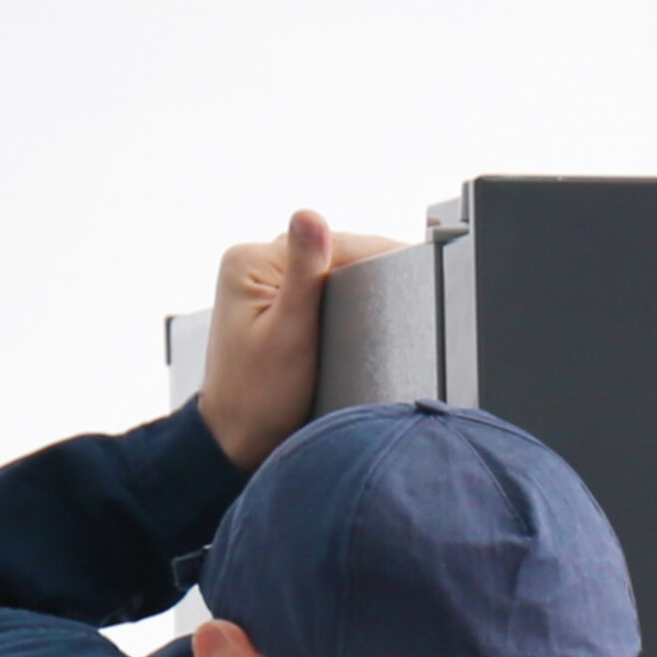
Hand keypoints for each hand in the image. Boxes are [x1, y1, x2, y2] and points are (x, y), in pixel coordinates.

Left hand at [196, 205, 408, 474]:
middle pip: (328, 253)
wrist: (238, 440)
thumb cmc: (259, 396)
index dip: (376, 254)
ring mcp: (260, 282)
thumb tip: (310, 216)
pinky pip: (317, 288)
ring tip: (397, 299)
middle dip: (367, 271)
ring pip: (326, 270)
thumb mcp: (290, 333)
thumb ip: (304, 273)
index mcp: (250, 261)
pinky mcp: (271, 302)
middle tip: (415, 287)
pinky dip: (342, 299)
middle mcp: (251, 263)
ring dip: (357, 284)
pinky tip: (363, 313)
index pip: (329, 243)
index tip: (418, 262)